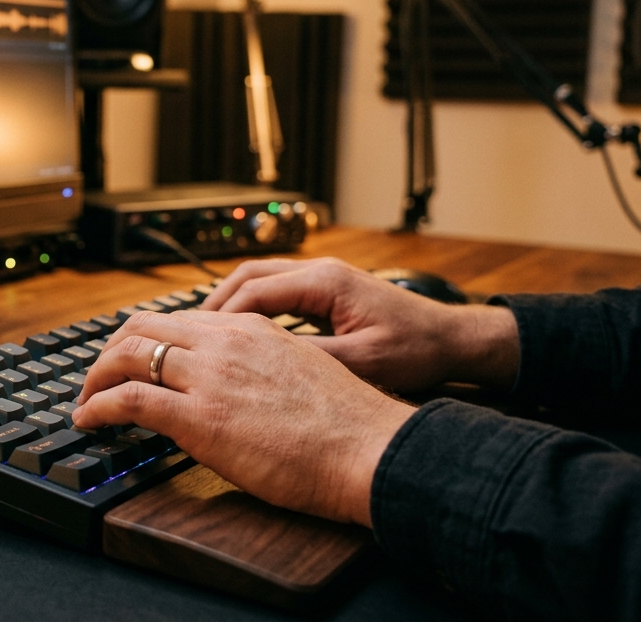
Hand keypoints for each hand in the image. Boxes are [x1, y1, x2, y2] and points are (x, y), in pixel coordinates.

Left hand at [73, 310, 416, 527]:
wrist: (369, 449)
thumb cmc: (349, 425)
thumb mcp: (304, 372)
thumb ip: (264, 368)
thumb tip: (241, 387)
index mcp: (252, 329)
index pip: (181, 319)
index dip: (147, 337)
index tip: (133, 356)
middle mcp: (226, 341)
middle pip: (143, 327)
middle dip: (111, 350)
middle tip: (99, 376)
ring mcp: (210, 376)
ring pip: (128, 355)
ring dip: (97, 377)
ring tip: (87, 399)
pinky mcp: (199, 416)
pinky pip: (128, 398)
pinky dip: (98, 406)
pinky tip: (89, 419)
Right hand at [201, 258, 519, 391]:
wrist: (454, 340)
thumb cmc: (418, 349)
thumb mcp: (363, 363)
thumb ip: (312, 361)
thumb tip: (262, 367)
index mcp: (325, 282)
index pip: (253, 291)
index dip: (220, 319)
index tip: (196, 343)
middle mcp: (320, 272)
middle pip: (247, 277)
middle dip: (213, 305)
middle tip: (186, 335)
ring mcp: (323, 280)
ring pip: (258, 281)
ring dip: (229, 305)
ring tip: (205, 336)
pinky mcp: (327, 293)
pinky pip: (276, 293)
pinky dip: (251, 310)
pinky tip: (240, 337)